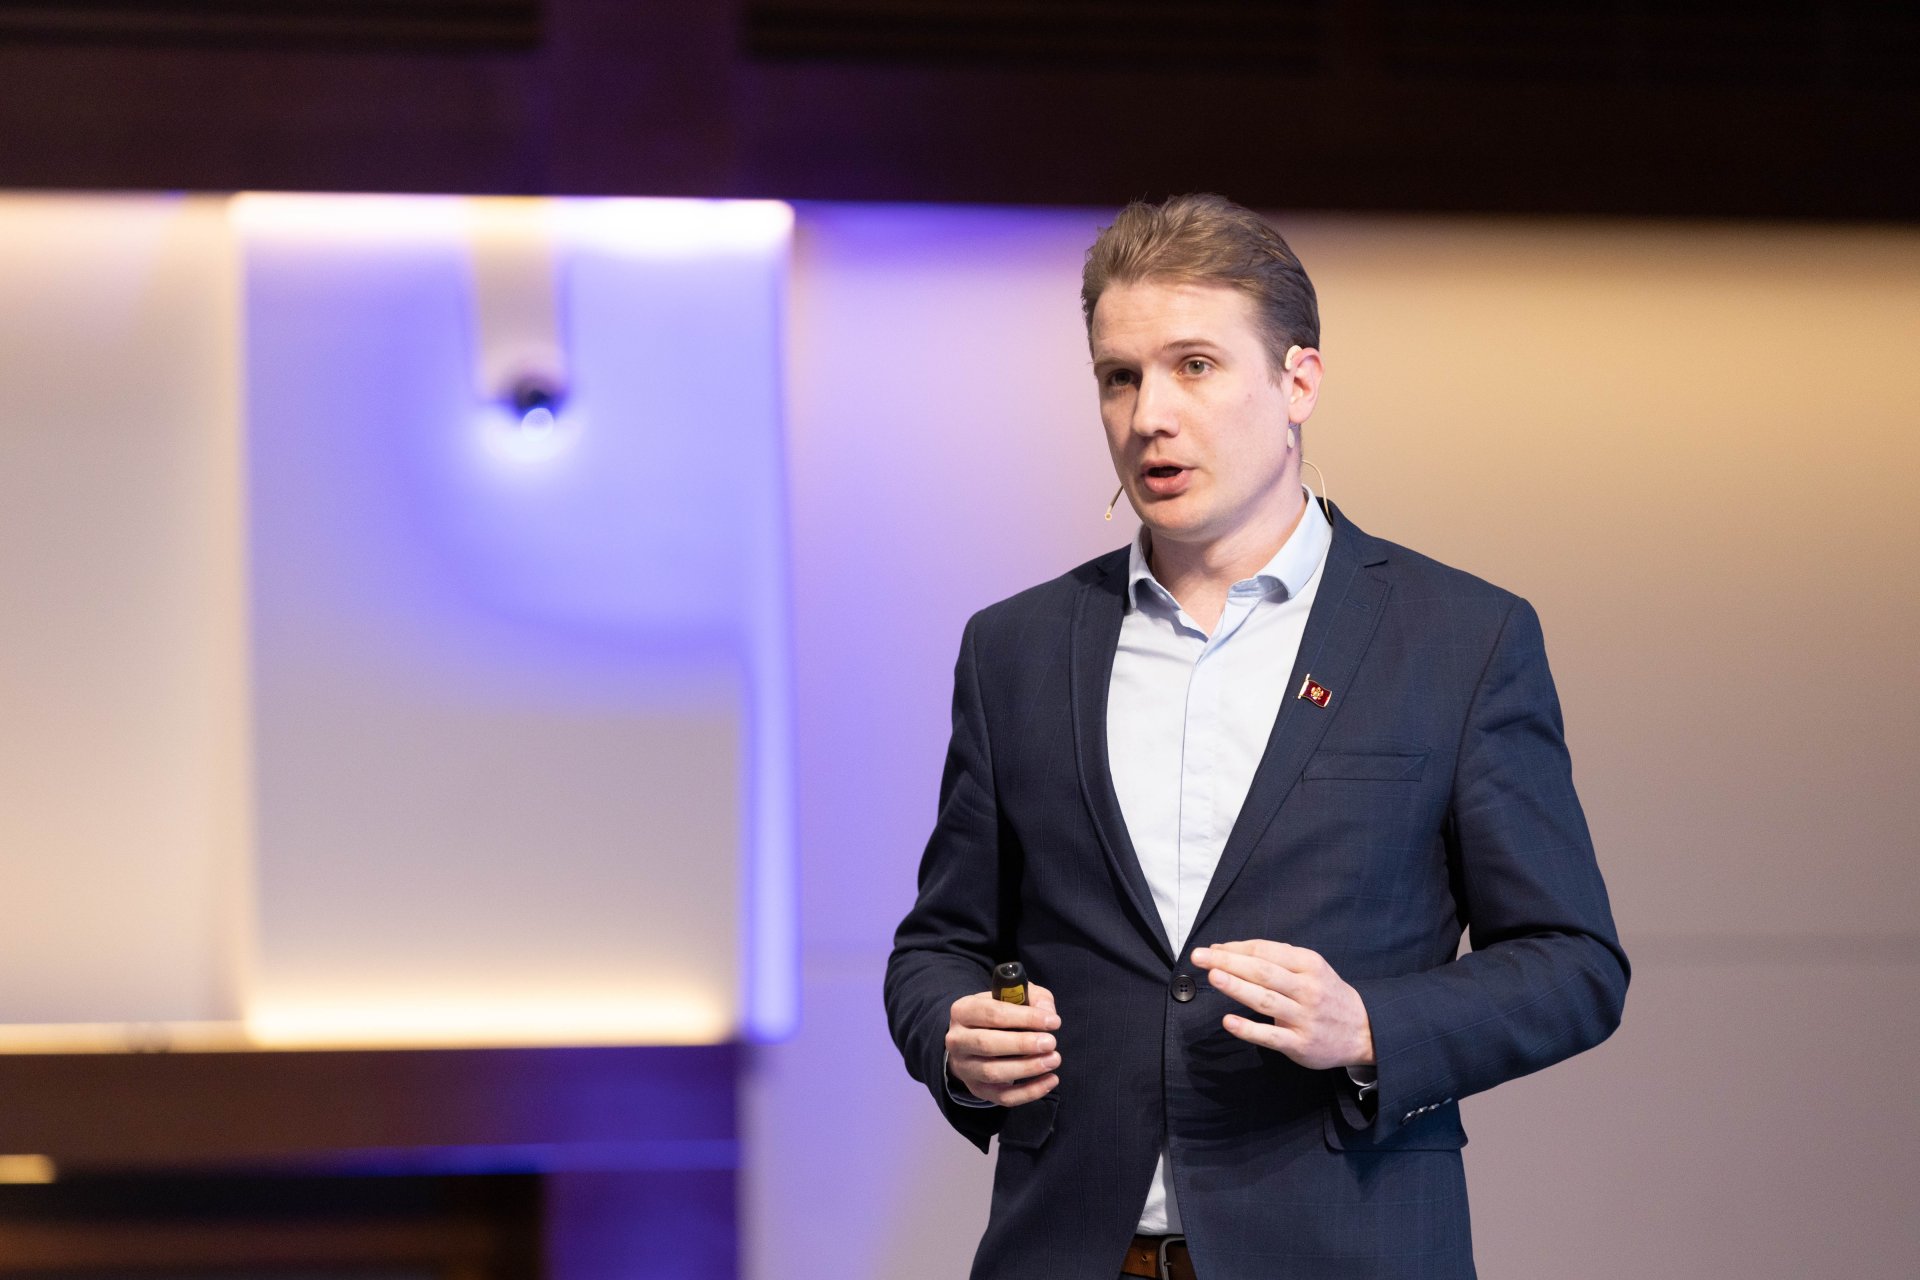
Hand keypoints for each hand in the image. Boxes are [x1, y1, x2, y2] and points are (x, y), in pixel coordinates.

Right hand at [945, 982, 1060, 1105]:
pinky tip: (1050, 1080)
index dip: (1025, 1018)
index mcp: (963, 1010)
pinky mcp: (978, 1089)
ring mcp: (965, 1067)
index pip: (992, 1013)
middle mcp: (957, 1040)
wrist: (975, 1040)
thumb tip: (1048, 1014)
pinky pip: (1003, 1097)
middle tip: (1051, 1042)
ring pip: (993, 1072)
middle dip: (1023, 1044)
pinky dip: (1029, 1092)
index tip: (1053, 1022)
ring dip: (1027, 1068)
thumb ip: (1035, 999)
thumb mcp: (1015, 996)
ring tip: (1053, 1060)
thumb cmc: (1000, 1015)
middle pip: (987, 1044)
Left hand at [1191, 941, 1373, 1070]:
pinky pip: (1271, 1036)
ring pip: (1265, 1000)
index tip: (1212, 948)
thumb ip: (1276, 958)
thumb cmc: (1327, 995)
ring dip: (1237, 988)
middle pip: (1263, 972)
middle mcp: (1308, 989)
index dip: (1236, 949)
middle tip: (1200, 957)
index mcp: (1309, 965)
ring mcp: (1304, 1018)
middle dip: (1228, 962)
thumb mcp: (1312, 968)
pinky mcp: (1300, 1044)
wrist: (1363, 1030)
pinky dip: (1249, 1029)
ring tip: (1213, 977)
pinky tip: (1229, 1022)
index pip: (1266, 952)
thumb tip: (1229, 950)